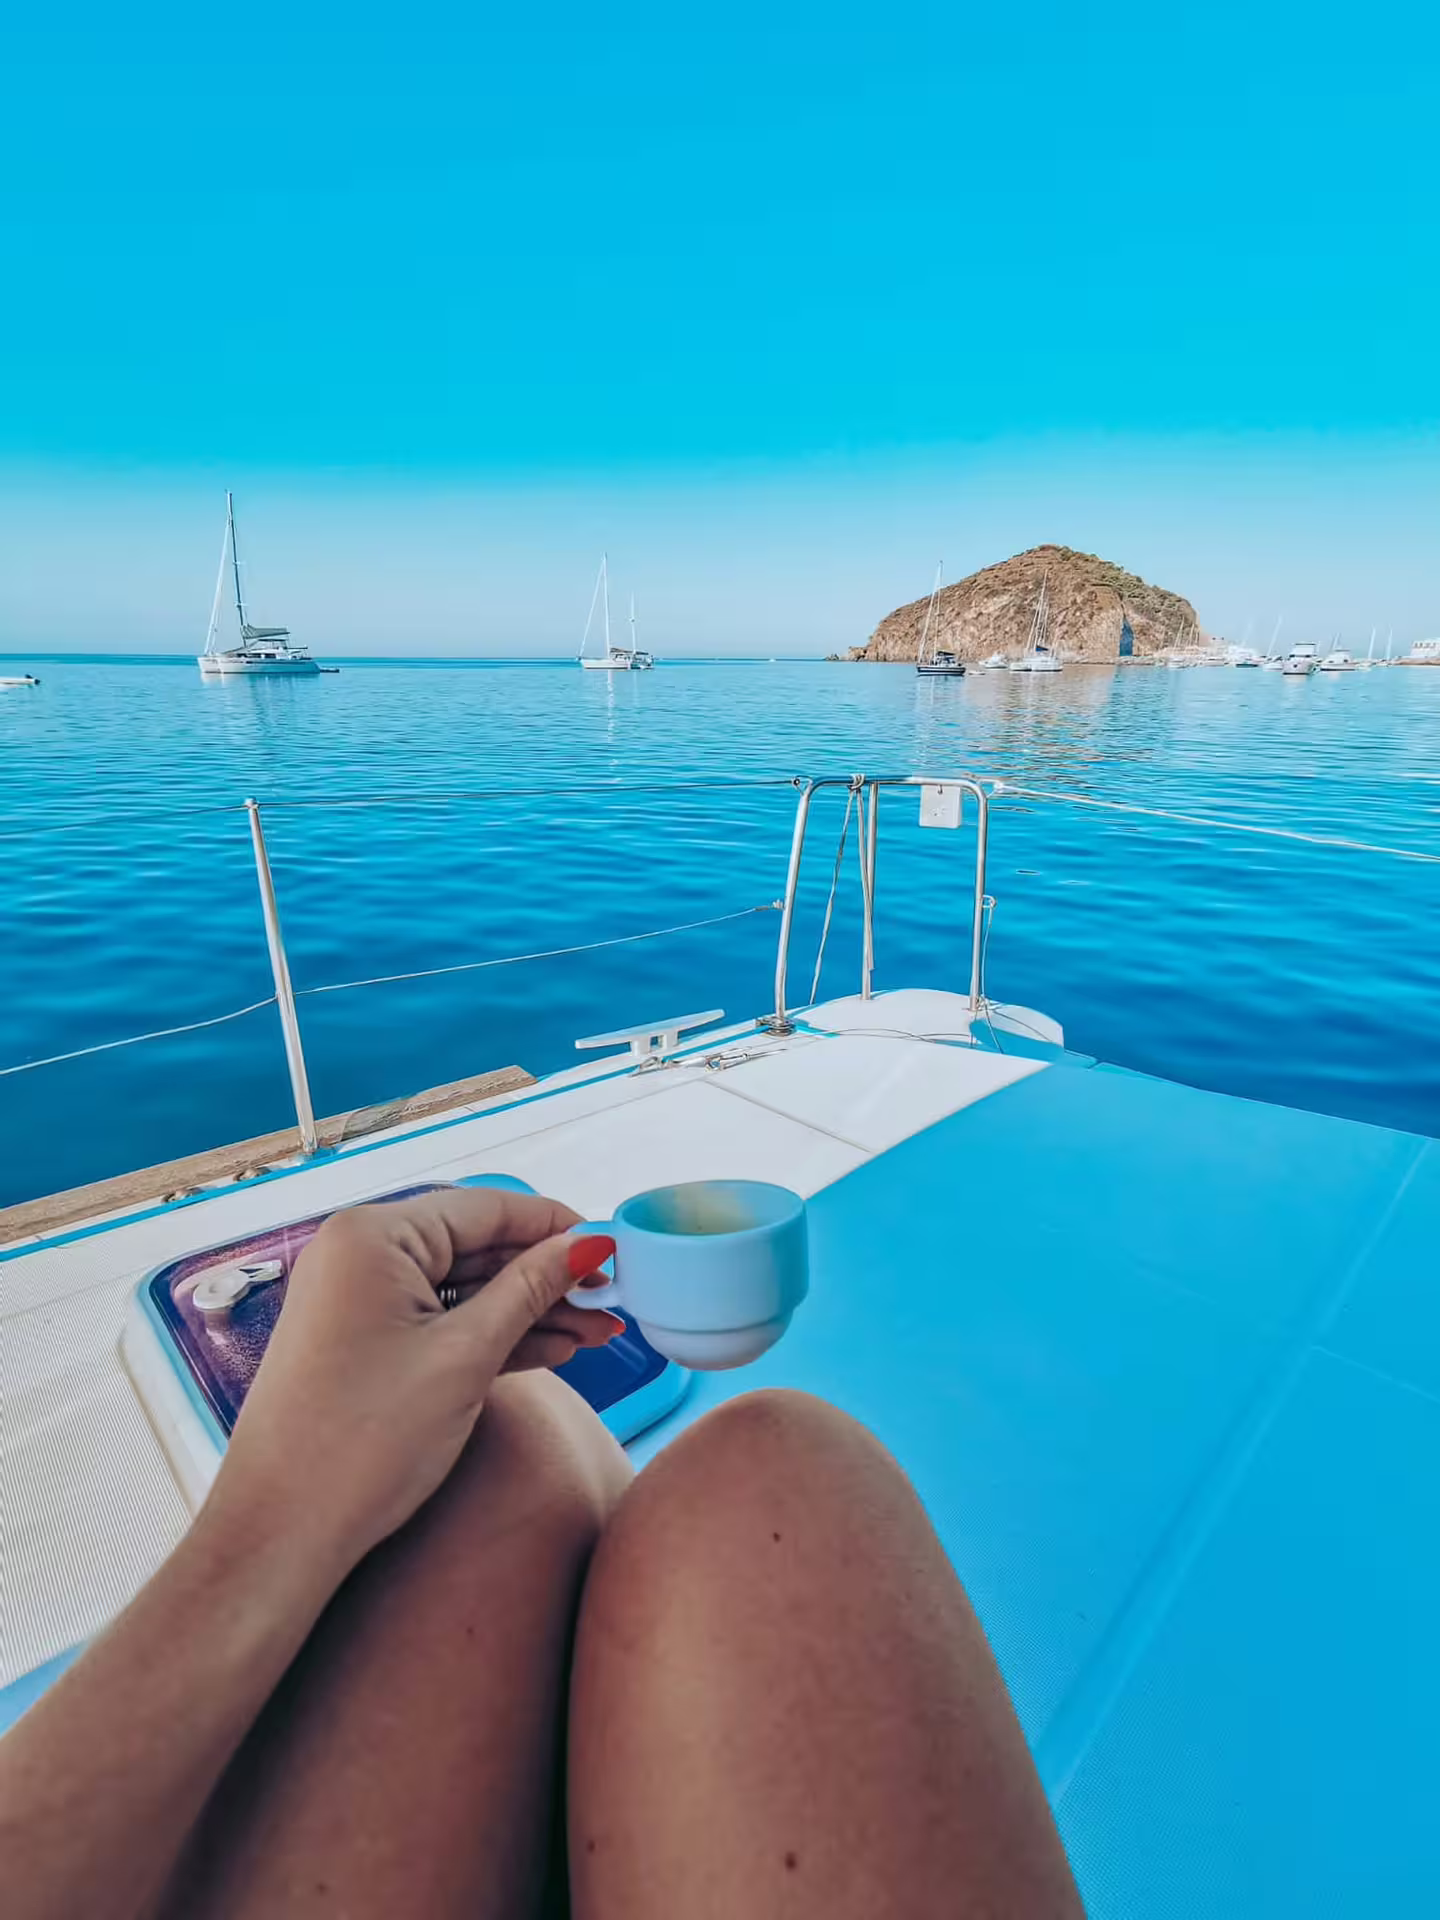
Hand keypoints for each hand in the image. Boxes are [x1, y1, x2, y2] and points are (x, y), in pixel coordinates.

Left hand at [202, 1189, 620, 1577]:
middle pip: (477, 1248)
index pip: (487, 1210)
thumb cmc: (361, 1443)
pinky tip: (555, 1349)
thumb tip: (588, 1243)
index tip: (615, 1250)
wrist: (278, 1536)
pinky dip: (493, 1336)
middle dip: (549, 1277)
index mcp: (373, 1237)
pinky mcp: (363, 1344)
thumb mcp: (464, 1357)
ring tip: (599, 1333)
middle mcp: (359, 1255)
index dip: (557, 1227)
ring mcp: (358, 1301)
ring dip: (531, 1311)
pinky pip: (440, 1322)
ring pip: (464, 1289)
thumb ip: (530, 1291)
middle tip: (615, 1301)